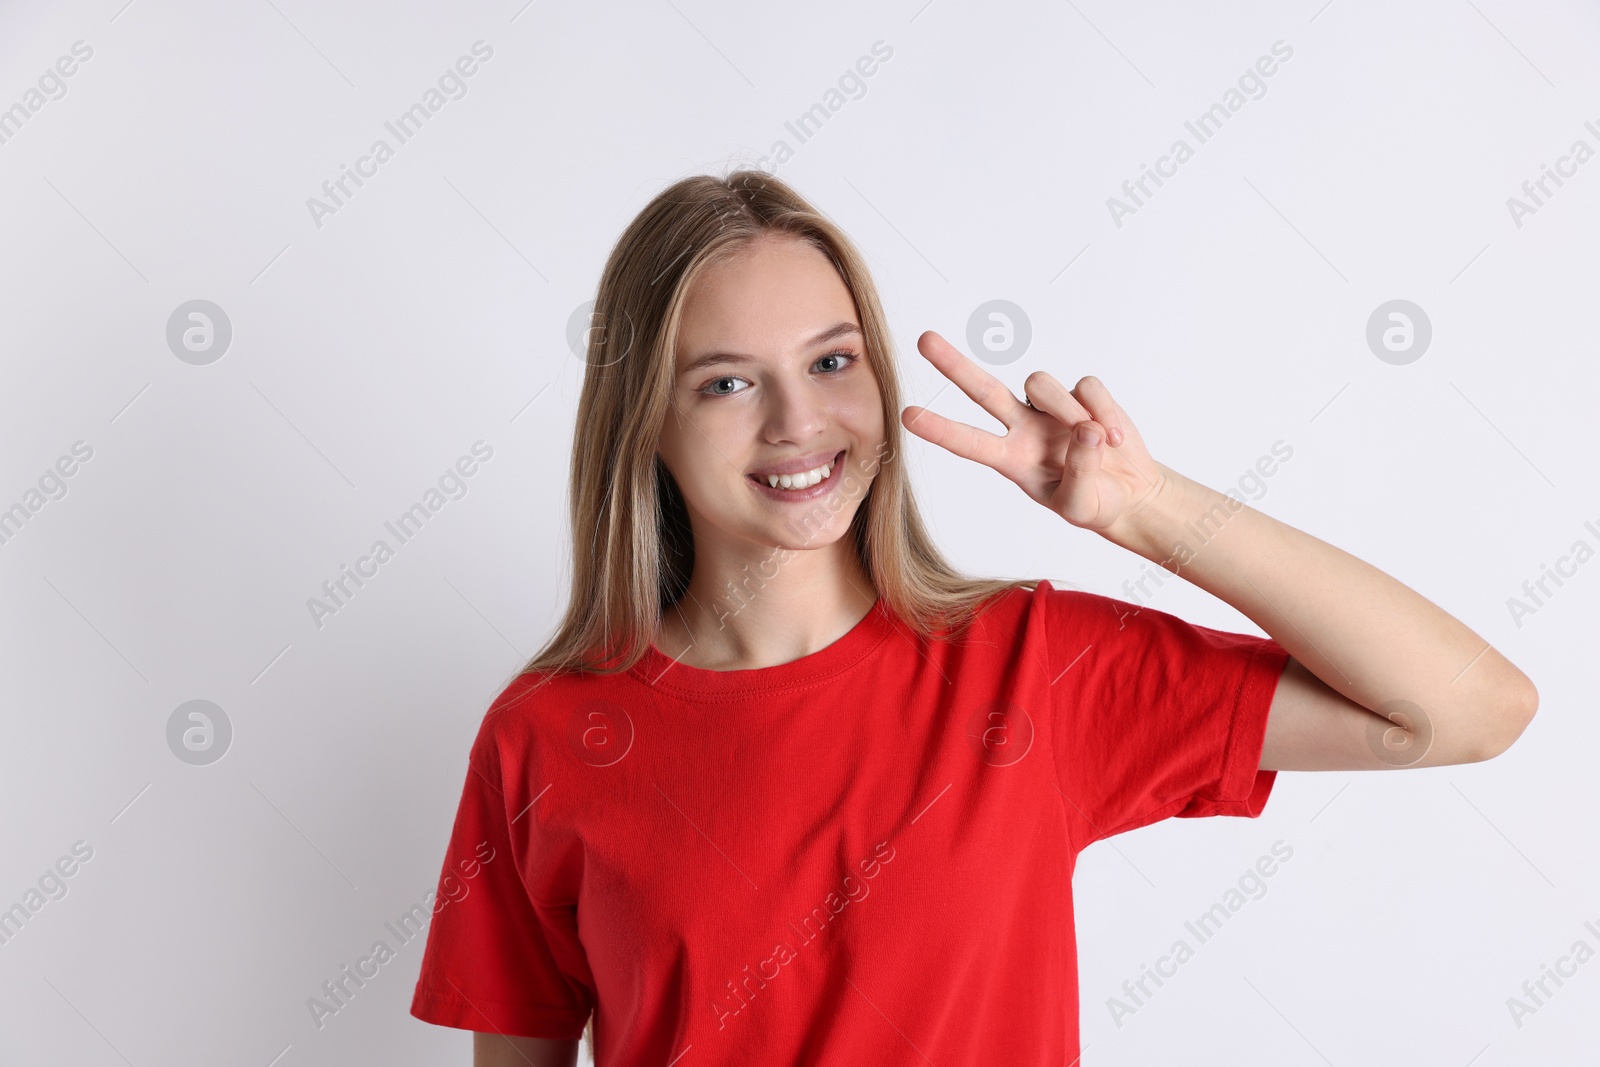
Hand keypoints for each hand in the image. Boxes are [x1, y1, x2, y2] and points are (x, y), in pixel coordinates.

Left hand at [899, 330, 1169, 538]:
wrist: (1130, 493)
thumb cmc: (1094, 502)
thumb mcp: (1082, 505)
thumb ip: (1081, 472)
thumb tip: (1086, 430)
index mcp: (1011, 459)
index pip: (969, 442)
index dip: (939, 429)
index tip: (907, 416)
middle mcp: (1023, 427)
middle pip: (983, 389)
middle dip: (953, 364)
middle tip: (923, 340)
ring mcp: (1050, 408)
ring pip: (1042, 384)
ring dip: (1069, 410)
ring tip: (1102, 443)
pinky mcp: (1082, 394)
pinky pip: (1087, 387)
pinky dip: (1105, 411)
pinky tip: (1117, 439)